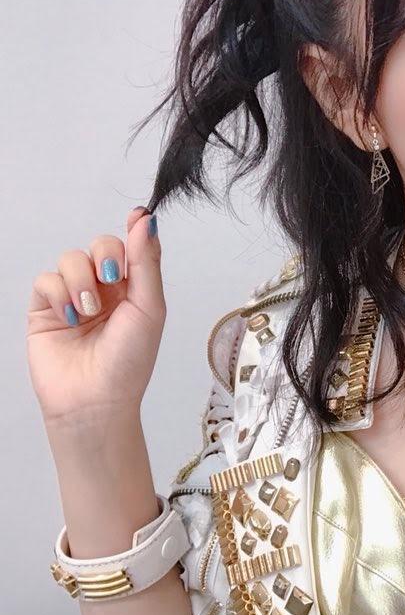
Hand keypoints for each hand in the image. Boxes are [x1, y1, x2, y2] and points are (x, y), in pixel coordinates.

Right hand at [27, 207, 165, 425]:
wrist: (95, 399)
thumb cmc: (129, 361)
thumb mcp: (149, 308)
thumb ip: (146, 263)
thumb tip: (147, 222)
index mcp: (134, 289)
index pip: (133, 247)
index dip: (135, 229)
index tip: (137, 216)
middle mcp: (105, 289)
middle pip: (101, 245)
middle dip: (106, 255)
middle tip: (112, 279)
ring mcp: (73, 297)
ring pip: (71, 258)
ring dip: (81, 280)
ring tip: (89, 310)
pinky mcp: (45, 308)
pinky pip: (45, 280)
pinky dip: (59, 294)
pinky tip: (71, 318)